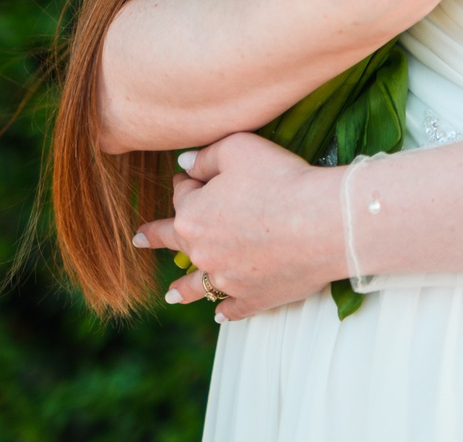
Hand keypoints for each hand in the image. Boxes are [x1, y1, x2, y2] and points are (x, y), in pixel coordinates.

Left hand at [137, 132, 342, 321]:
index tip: (192, 176)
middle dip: (156, 237)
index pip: (182, 194)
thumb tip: (186, 163)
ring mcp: (227, 279)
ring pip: (197, 285)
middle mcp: (202, 252)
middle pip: (176, 242)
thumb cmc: (282, 180)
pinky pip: (232, 308)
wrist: (323, 223)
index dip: (188, 182)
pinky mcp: (254, 298)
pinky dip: (225, 311)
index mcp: (192, 216)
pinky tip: (219, 313)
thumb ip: (207, 155)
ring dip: (182, 289)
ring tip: (171, 295)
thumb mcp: (240, 148)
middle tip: (140, 239)